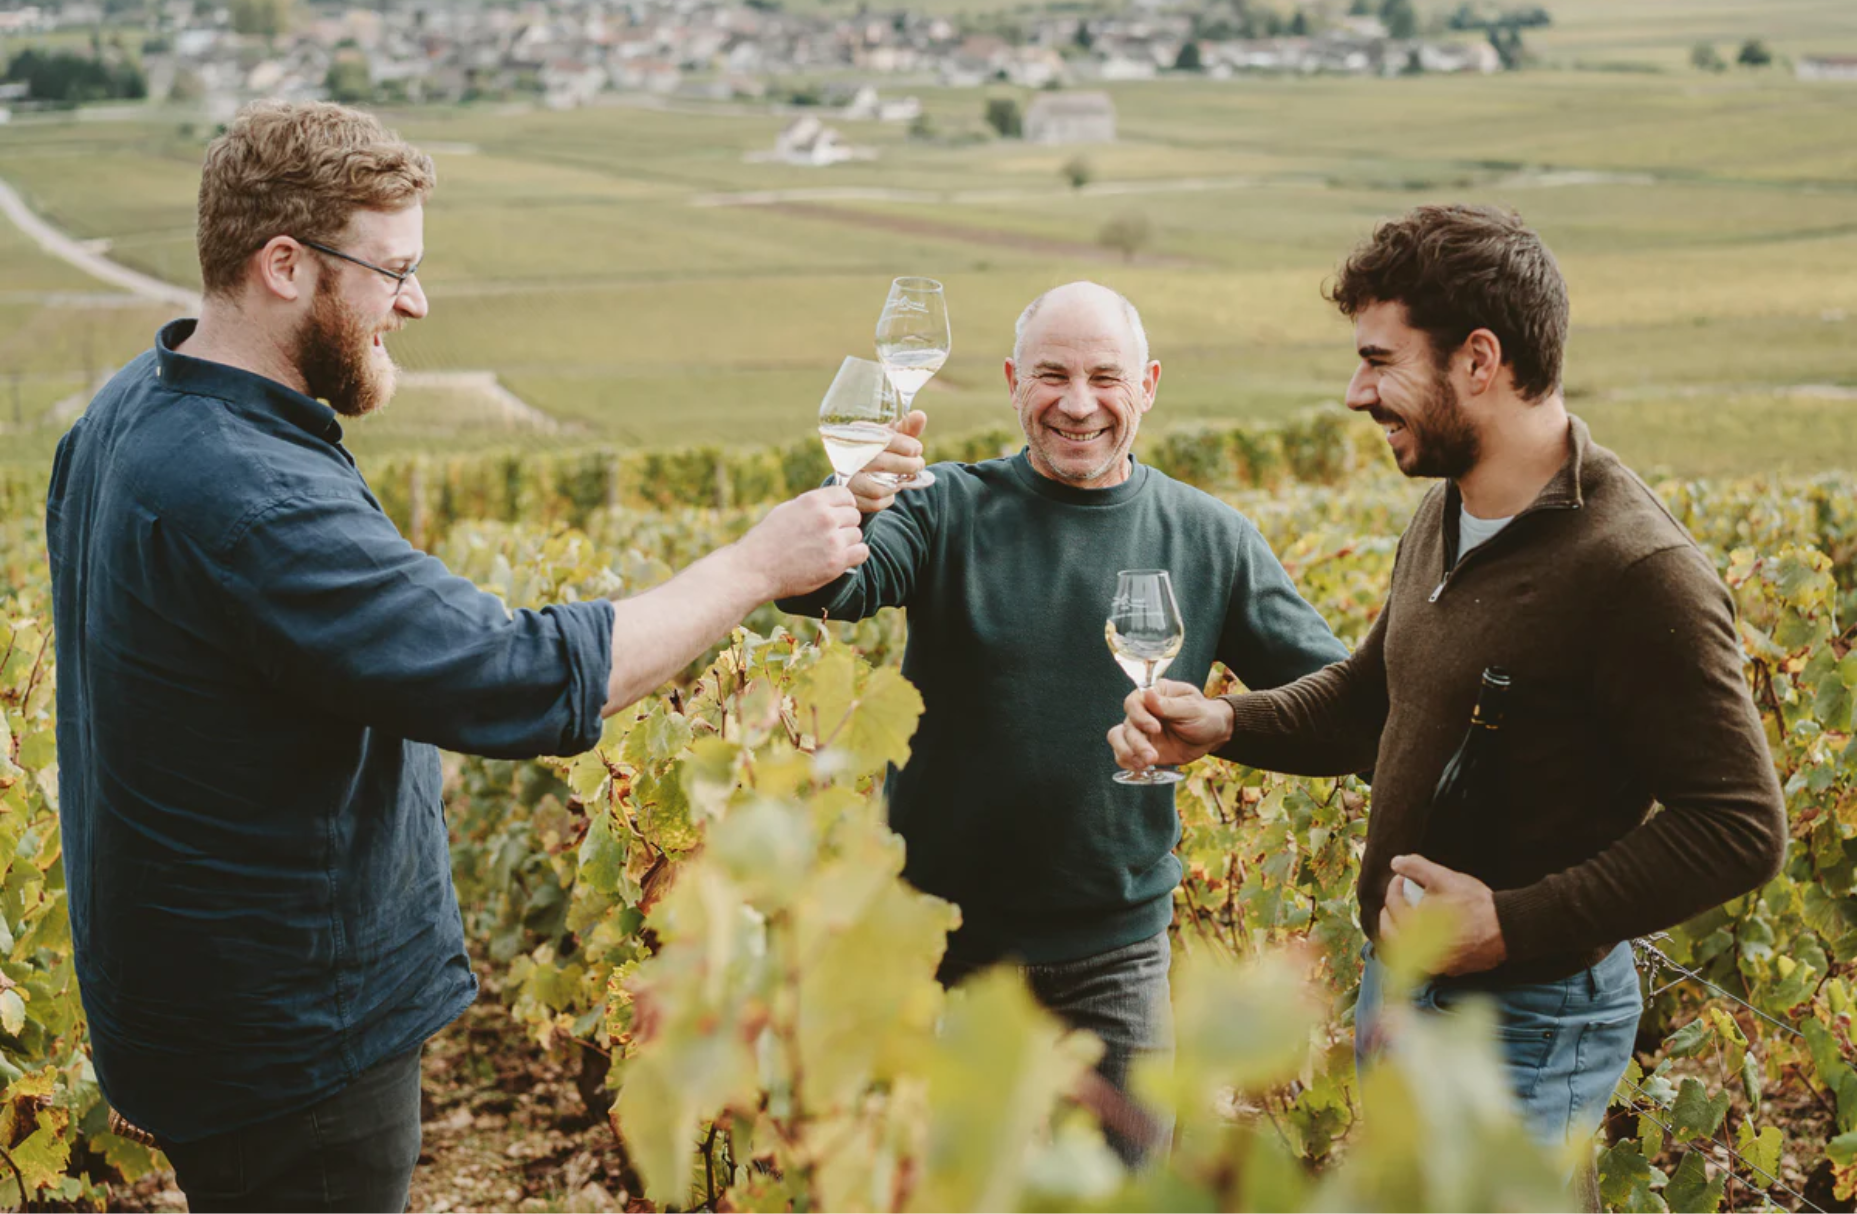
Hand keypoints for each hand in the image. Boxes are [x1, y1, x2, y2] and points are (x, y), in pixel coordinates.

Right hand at [737, 486, 869, 598]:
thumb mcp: (787, 510)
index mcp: (813, 501)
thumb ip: (812, 506)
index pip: (846, 495)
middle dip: (845, 525)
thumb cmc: (766, 540)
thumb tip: (831, 503)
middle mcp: (826, 517)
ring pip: (857, 535)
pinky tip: (841, 558)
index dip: (844, 506)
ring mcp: (833, 540)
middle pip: (854, 516)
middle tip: (830, 536)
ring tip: (829, 549)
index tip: (838, 515)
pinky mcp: (836, 561)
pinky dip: (854, 555)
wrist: (755, 569)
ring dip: (847, 542)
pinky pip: (862, 552)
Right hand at [847, 410, 927, 513]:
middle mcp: (848, 456)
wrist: (855, 471)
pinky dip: (888, 499)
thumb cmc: (879, 450)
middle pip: (881, 463)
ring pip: (878, 488)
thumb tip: (920, 416)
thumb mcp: (891, 438)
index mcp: (857, 435)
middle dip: (907, 466)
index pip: (882, 439)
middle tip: (918, 465)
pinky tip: (890, 490)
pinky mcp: (850, 496)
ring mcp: (846, 478)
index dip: (904, 445)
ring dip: (896, 485)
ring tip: (903, 478)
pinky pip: (874, 503)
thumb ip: (907, 428)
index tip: (917, 449)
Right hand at [1107, 679, 1235, 771]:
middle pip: (1126, 725)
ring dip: (1128, 753)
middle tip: (1152, 757)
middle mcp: (1142, 712)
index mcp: (1154, 695)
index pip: (1134, 702)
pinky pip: (1124, 755)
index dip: (1139, 716)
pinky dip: (1127, 762)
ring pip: (1118, 739)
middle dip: (1136, 743)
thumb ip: (1169, 705)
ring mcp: (1140, 731)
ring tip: (1145, 764)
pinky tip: (1141, 768)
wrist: (1212, 736)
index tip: (1155, 729)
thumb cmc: (1204, 716)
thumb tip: (1148, 693)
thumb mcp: (1192, 709)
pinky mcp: (1140, 748)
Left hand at [1377, 854, 1506, 976]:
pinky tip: (1429, 930)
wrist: (1507, 928)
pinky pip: (1424, 959)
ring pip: (1404, 950)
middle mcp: (1419, 951)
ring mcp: (1433, 964)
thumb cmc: (1476, 904)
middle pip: (1389, 932)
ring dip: (1401, 929)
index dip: (1395, 886)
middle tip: (1399, 897)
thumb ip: (1416, 867)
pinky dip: (1419, 945)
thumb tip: (1395, 862)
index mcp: (1414, 928)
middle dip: (1390, 911)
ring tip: (1411, 913)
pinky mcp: (1448, 971)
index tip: (1402, 879)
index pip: (1392, 904)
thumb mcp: (1445, 878)